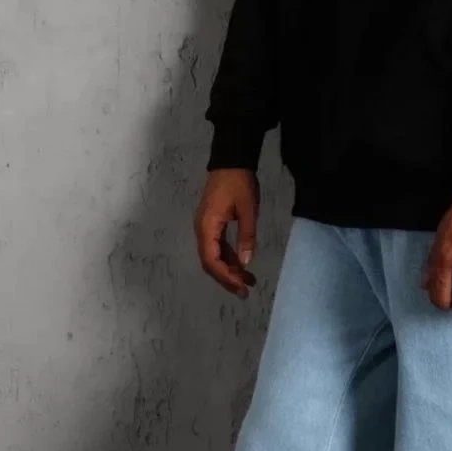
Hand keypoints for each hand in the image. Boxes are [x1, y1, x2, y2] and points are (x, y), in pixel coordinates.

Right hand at [194, 168, 259, 298]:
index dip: (225, 276)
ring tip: (249, 281)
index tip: (241, 287)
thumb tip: (246, 263)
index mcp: (206, 227)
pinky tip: (242, 264)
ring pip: (215, 255)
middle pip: (211, 261)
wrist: (231, 159)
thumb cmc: (239, 183)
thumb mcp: (248, 209)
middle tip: (246, 291)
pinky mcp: (212, 222)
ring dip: (230, 268)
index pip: (211, 260)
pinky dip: (229, 256)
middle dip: (227, 277)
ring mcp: (206, 226)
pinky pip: (218, 245)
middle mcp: (202, 229)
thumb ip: (247, 236)